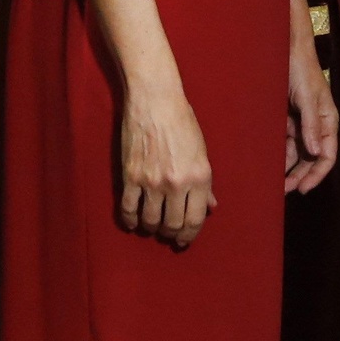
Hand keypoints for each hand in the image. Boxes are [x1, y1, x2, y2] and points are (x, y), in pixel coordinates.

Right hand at [119, 80, 214, 247]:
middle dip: (171, 234)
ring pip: (150, 221)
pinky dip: (130, 220)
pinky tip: (133, 222)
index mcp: (199, 176)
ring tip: (152, 226)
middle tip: (168, 233)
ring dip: (151, 228)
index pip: (195, 220)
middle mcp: (177, 183)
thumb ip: (205, 183)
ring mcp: (152, 181)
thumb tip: (210, 207)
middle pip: (172, 225)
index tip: (184, 240)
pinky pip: (129, 209)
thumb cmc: (182, 121)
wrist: (155, 99)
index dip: (189, 235)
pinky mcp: (130, 175)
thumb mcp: (201, 151)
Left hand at [285, 33, 338, 192]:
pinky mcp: (287, 118)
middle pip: (312, 158)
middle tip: (283, 190)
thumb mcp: (307, 96)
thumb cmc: (301, 69)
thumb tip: (316, 151)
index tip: (302, 188)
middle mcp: (316, 125)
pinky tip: (269, 162)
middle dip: (300, 175)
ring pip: (297, 152)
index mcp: (328, 121)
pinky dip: (279, 153)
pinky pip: (285, 141)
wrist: (285, 49)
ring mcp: (302, 122)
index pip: (327, 155)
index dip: (317, 174)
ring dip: (288, 167)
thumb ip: (311, 124)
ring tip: (274, 181)